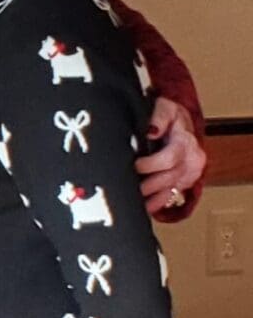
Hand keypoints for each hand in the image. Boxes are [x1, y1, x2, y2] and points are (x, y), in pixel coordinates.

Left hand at [136, 99, 205, 216]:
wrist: (181, 123)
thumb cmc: (169, 115)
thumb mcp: (164, 108)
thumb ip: (158, 117)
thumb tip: (152, 131)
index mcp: (185, 141)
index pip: (170, 158)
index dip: (150, 164)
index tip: (133, 166)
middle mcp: (191, 159)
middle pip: (168, 177)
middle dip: (147, 185)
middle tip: (126, 188)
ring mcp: (189, 173)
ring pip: (169, 190)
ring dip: (150, 198)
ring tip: (131, 202)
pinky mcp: (184, 182)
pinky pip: (171, 196)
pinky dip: (156, 204)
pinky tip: (143, 209)